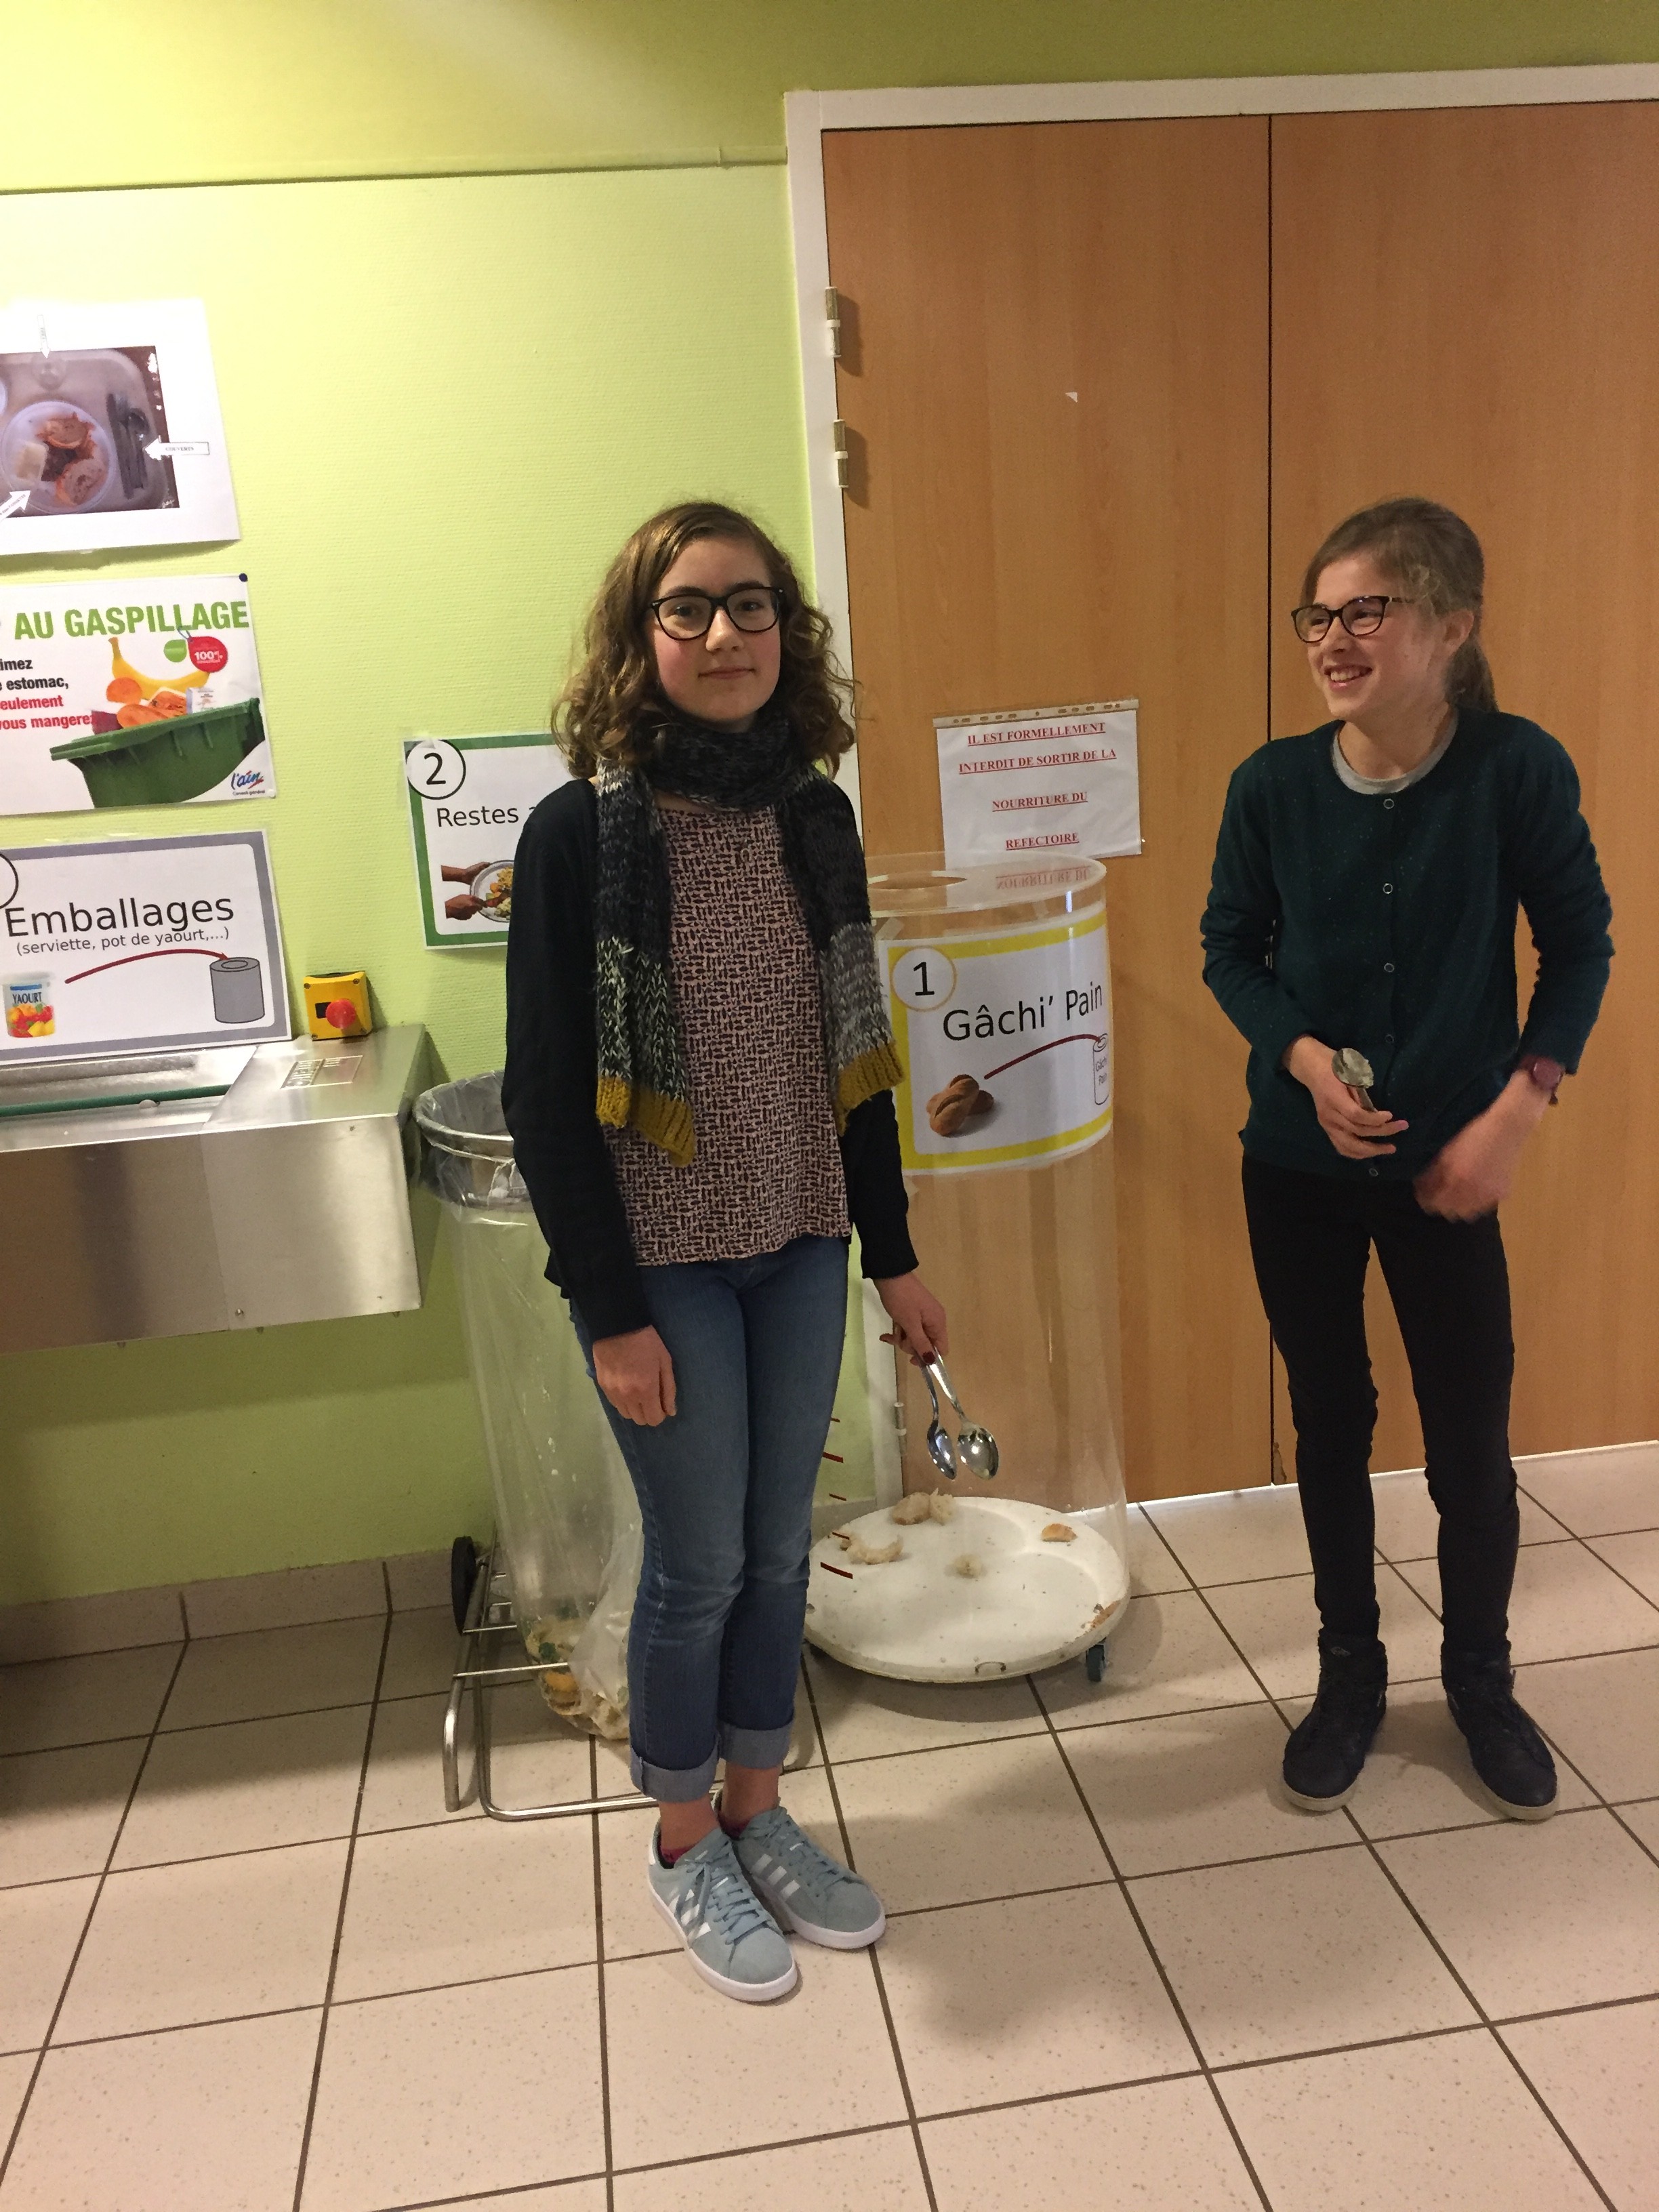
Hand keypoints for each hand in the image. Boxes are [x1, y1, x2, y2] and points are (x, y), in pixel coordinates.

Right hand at [591, 1324, 676, 1425]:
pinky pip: (615, 1404)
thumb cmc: (647, 1342)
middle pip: (639, 1420)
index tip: (662, 1404)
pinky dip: (623, 1401)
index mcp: (646, 1390)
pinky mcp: (602, 1386)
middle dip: (648, 1412)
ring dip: (635, 1408)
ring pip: (626, 1414)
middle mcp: (628, 1397)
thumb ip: (668, 1389)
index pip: (653, 1419)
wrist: (617, 1327)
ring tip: (638, 1392)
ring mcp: (613, 1392)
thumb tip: (670, 1411)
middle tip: (652, 1397)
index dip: (660, 1414)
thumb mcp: (664, 1362)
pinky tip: (626, 1387)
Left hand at [875, 1272, 947, 1364]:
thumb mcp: (910, 1324)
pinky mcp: (912, 1313)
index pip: (941, 1349)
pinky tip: (885, 1335)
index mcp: (938, 1323)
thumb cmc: (901, 1299)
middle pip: (926, 1344)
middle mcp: (934, 1320)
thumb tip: (932, 1361)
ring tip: (890, 1332)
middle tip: (900, 1338)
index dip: (929, 1357)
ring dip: (902, 1338)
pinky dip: (899, 1332)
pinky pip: (908, 1329)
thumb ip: (921, 1343)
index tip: (912, 1360)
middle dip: (911, 1346)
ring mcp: (922, 1316)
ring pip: (915, 1337)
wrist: (890, 1274)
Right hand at [1284, 1034, 1409, 1159]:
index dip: (1375, 1119)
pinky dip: (1358, 1153)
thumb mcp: (1350, 1073)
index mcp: (1333, 1098)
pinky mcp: (1327, 1129)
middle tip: (1401, 1127)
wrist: (1312, 1069)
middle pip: (1356, 1132)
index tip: (1391, 1115)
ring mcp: (1326, 1124)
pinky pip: (1342, 1147)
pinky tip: (1372, 1151)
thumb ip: (1361, 1094)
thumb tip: (1375, 1114)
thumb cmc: (1334, 1067)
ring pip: (1348, 1146)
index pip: (1355, 1115)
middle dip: (1381, 1133)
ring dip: (1371, 1150)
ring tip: (1389, 1148)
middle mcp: (1328, 1115)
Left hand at [1414, 1075, 1547, 1219]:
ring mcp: (1489, 1195)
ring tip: (1457, 1192)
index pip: (1434, 1203)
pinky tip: (1475, 1189)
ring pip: (1467, 1212)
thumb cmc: (1472, 1135)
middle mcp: (1473, 1192)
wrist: (1506, 1129)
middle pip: (1450, 1211)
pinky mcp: (1502, 1194)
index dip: (1425, 1199)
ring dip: (1459, 1206)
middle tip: (1439, 1192)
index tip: (1422, 1194)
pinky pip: (1484, 1205)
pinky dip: (1476, 1202)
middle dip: (1441, 1203)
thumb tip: (1420, 1187)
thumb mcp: (1446, 1152)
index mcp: (1456, 1180)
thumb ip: (1431, 1174)